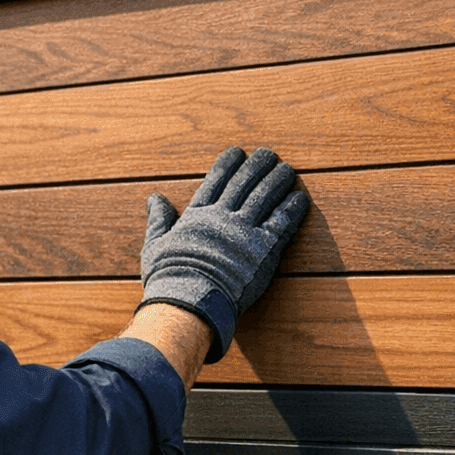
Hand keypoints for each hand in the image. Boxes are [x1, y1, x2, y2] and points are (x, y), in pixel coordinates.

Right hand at [138, 146, 308, 361]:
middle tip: (268, 154)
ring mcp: (243, 232)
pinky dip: (291, 209)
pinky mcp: (263, 249)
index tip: (237, 152)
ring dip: (277, 181)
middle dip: (256, 166)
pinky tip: (300, 198)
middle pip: (243, 184)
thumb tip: (154, 198)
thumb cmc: (169, 280)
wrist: (188, 302)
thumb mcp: (155, 246)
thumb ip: (159, 220)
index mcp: (196, 216)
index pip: (215, 182)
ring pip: (264, 197)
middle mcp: (221, 218)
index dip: (227, 165)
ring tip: (287, 169)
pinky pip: (282, 223)